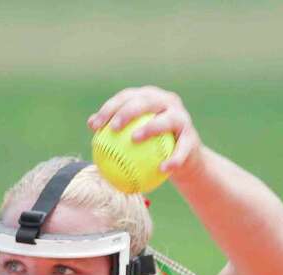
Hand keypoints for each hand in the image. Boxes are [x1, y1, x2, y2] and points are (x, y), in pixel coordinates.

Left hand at [87, 86, 203, 179]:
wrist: (179, 160)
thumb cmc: (148, 148)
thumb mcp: (130, 137)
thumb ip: (114, 129)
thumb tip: (91, 124)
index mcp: (148, 98)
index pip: (126, 97)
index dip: (109, 108)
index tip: (95, 126)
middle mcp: (166, 102)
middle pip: (146, 101)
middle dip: (128, 111)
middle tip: (113, 128)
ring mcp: (181, 117)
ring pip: (167, 119)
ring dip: (151, 127)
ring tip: (135, 138)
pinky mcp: (191, 136)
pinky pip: (181, 148)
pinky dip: (173, 158)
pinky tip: (163, 169)